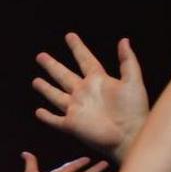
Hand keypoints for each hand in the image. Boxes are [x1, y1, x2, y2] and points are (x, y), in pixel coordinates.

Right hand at [33, 33, 145, 157]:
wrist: (129, 135)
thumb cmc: (135, 110)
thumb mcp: (133, 81)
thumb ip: (128, 61)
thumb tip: (124, 40)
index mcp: (98, 81)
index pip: (85, 59)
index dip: (77, 47)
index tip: (69, 36)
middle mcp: (84, 93)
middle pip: (63, 75)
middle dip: (52, 65)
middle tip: (40, 56)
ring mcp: (76, 109)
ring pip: (55, 96)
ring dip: (45, 88)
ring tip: (35, 81)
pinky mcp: (71, 125)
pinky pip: (54, 120)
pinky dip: (46, 116)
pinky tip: (38, 112)